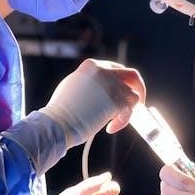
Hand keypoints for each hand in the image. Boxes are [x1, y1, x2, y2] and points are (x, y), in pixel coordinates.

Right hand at [2, 59, 144, 173]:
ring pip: (133, 96)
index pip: (115, 69)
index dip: (122, 82)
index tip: (123, 92)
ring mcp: (112, 86)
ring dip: (128, 110)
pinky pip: (130, 111)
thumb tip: (105, 90)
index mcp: (92, 66)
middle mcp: (104, 71)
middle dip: (138, 89)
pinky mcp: (117, 101)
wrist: (56, 123)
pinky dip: (123, 121)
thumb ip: (91, 83)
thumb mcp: (74, 85)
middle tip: (138, 103)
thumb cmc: (61, 110)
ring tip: (114, 120)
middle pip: (132, 76)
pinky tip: (110, 128)